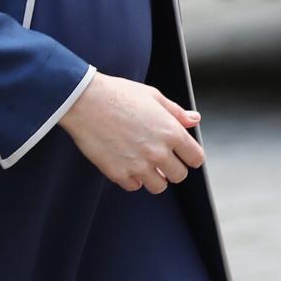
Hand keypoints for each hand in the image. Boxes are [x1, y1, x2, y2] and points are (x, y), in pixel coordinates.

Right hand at [59, 72, 203, 192]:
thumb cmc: (118, 94)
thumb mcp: (152, 96)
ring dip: (153, 176)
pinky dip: (131, 178)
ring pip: (159, 186)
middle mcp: (158, 152)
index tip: (181, 153)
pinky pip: (134, 186)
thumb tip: (194, 120)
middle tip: (159, 157)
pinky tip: (125, 162)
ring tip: (142, 162)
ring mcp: (138, 165)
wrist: (84, 101)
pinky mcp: (118, 173)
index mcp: (171, 131)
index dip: (189, 156)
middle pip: (179, 175)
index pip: (196, 158)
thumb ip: (176, 112)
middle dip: (171, 167)